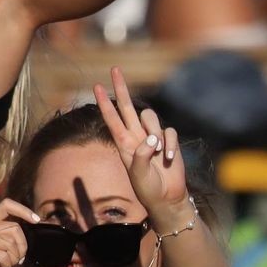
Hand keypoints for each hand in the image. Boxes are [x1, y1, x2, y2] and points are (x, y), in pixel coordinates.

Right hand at [0, 198, 43, 266]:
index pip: (7, 205)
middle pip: (15, 228)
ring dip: (14, 257)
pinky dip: (7, 265)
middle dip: (22, 245)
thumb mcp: (0, 242)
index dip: (23, 210)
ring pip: (11, 243)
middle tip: (18, 257)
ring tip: (6, 262)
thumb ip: (12, 233)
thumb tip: (34, 224)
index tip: (36, 220)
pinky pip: (5, 256)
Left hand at [93, 66, 188, 224]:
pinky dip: (170, 144)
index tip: (96, 86)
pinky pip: (169, 132)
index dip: (104, 102)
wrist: (167, 198)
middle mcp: (136, 136)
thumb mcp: (138, 175)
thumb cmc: (148, 188)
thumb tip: (151, 139)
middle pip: (128, 106)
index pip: (112, 118)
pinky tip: (169, 159)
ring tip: (158, 152)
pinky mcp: (169, 141)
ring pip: (151, 117)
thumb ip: (141, 156)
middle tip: (115, 69)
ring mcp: (153, 137)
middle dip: (121, 87)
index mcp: (124, 144)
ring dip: (155, 132)